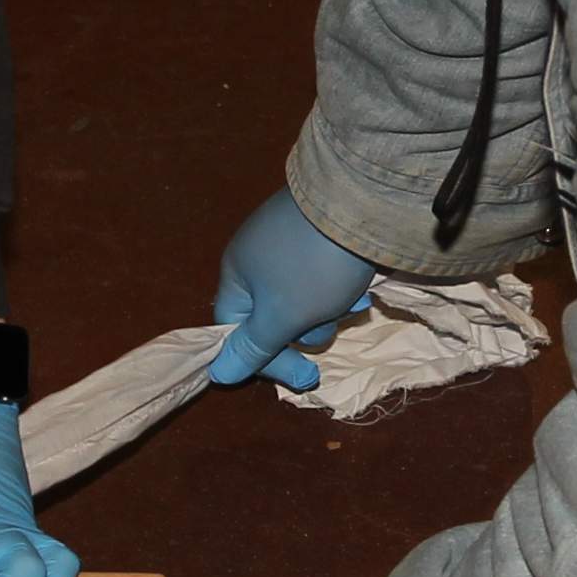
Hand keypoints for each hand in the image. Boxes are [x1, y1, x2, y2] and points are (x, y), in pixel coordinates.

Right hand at [208, 188, 377, 388]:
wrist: (359, 199)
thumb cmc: (313, 265)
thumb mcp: (282, 315)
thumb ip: (252, 347)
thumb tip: (217, 374)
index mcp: (237, 274)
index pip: (237, 332)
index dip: (266, 360)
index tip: (305, 376)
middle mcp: (257, 257)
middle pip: (274, 317)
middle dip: (308, 328)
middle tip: (332, 325)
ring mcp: (288, 243)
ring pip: (303, 299)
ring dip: (328, 309)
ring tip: (352, 300)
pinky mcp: (318, 235)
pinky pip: (322, 277)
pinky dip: (339, 287)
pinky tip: (360, 286)